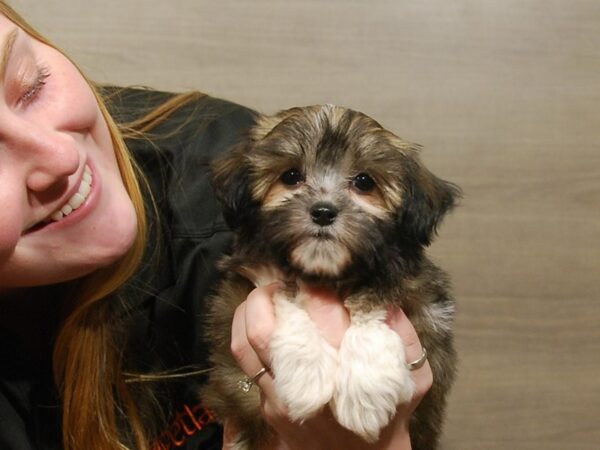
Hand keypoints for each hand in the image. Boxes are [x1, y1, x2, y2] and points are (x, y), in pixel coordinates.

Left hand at [224, 284, 432, 449]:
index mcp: (347, 369)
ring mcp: (281, 396)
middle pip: (276, 323)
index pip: (323, 313)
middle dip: (281, 289)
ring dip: (253, 305)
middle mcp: (308, 382)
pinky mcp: (266, 405)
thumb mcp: (414, 377)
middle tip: (291, 276)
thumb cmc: (390, 412)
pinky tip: (262, 315)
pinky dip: (246, 328)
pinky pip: (243, 358)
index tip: (322, 275)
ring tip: (270, 290)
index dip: (318, 286)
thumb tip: (382, 296)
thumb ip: (404, 334)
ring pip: (247, 338)